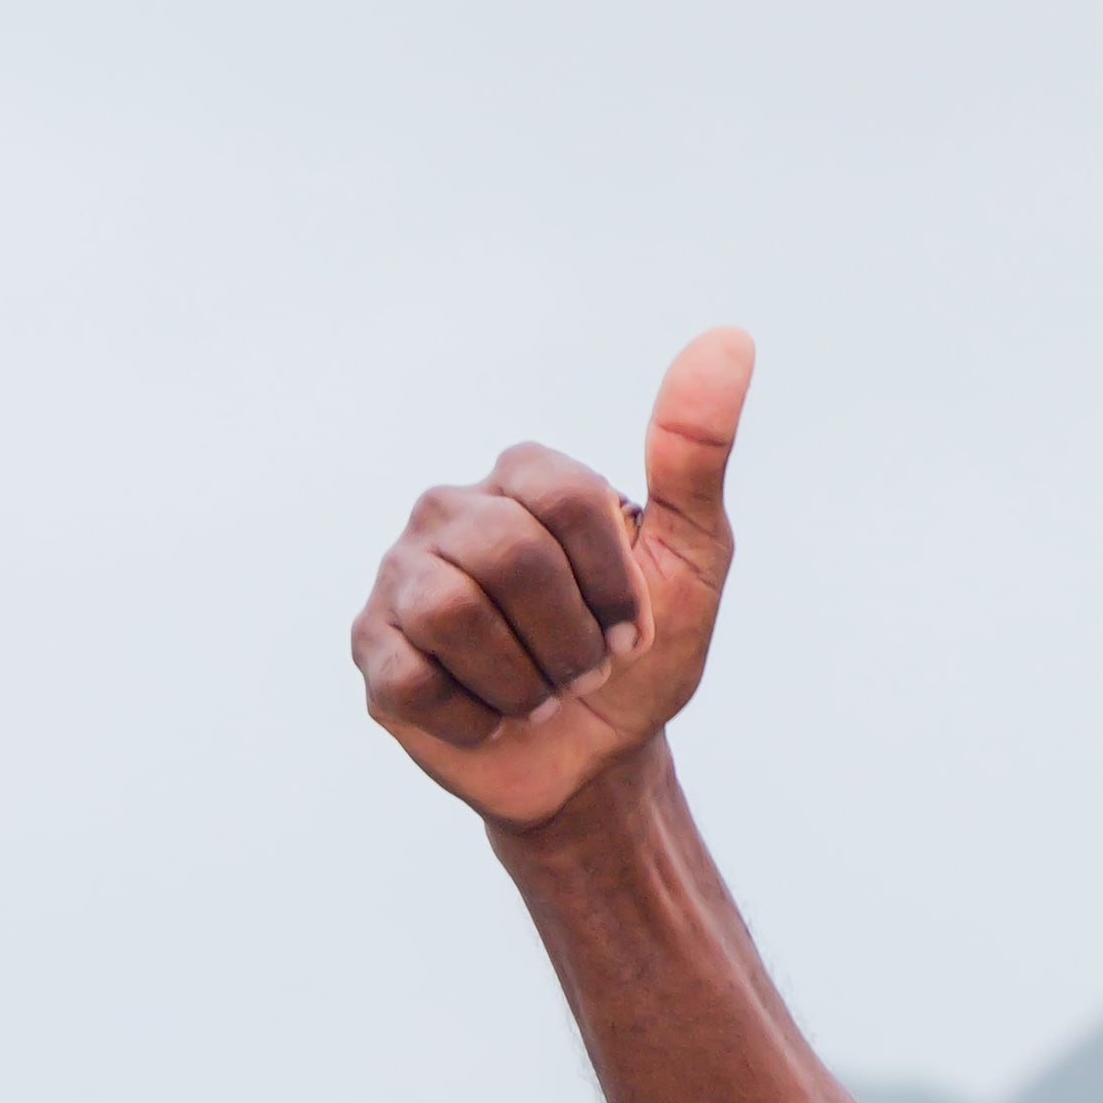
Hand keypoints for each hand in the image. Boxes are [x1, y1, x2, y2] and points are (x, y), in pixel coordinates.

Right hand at [353, 327, 755, 827]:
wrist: (598, 764)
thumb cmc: (641, 656)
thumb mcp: (693, 560)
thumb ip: (696, 455)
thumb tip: (729, 339)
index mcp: (524, 477)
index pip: (564, 499)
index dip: (611, 584)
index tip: (630, 628)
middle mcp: (450, 510)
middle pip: (508, 556)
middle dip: (570, 639)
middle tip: (582, 670)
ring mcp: (401, 575)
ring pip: (453, 612)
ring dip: (523, 681)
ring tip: (537, 692)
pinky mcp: (373, 649)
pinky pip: (416, 676)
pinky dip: (477, 717)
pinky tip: (489, 716)